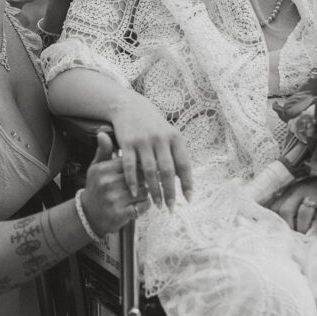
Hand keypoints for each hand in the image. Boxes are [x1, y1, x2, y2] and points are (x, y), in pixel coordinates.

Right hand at [81, 132, 150, 234]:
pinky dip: (145, 205)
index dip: (140, 165)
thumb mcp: (96, 168)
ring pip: (145, 190)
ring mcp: (114, 199)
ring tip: (140, 193)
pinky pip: (144, 205)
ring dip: (146, 192)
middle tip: (147, 181)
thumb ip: (103, 151)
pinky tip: (139, 204)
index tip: (143, 167)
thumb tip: (102, 133)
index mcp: (105, 170)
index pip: (132, 162)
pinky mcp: (121, 214)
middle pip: (141, 176)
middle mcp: (109, 183)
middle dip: (145, 179)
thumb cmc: (95, 188)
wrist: (87, 216)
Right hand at [109, 95, 193, 211]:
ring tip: (157, 204)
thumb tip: (185, 180)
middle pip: (168, 171)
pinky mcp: (127, 142)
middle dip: (170, 192)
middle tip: (171, 208)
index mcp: (175, 137)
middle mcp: (160, 138)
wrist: (130, 107)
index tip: (189, 199)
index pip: (184, 164)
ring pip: (150, 171)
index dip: (187, 183)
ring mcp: (143, 140)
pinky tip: (135, 192)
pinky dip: (133, 180)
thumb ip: (176, 155)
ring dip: (154, 190)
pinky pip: (130, 165)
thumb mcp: (168, 135)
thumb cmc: (153, 126)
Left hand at [269, 174, 316, 233]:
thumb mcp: (299, 192)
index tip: (276, 233)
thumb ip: (287, 202)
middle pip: (286, 210)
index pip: (276, 207)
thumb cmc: (316, 189)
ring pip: (304, 212)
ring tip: (304, 238)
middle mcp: (300, 191)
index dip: (274, 221)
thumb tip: (274, 218)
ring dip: (302, 227)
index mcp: (291, 192)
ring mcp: (315, 193)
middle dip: (287, 226)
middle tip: (292, 239)